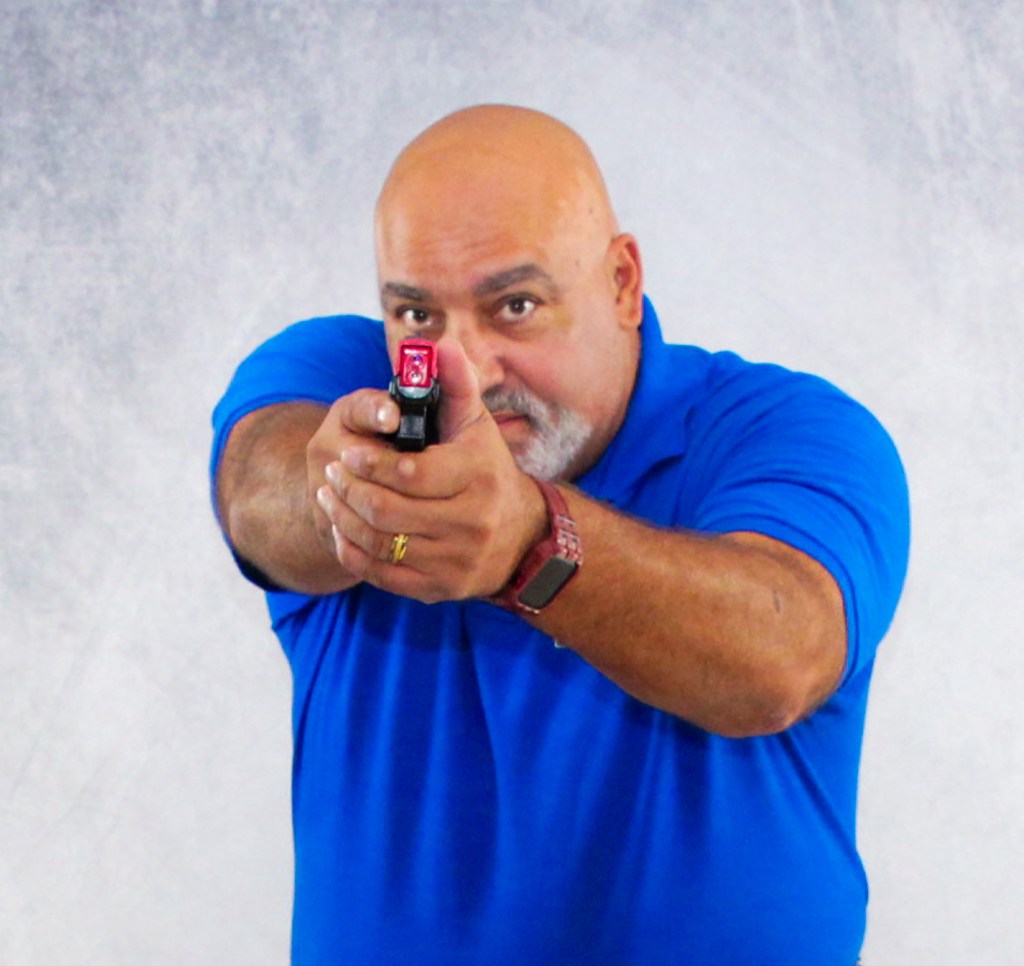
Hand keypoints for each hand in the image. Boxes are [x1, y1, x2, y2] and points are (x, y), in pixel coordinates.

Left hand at [311, 338, 545, 602]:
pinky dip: (354, 551)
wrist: (519, 537)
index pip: (411, 474)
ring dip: (344, 518)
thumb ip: (456, 383)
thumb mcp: (476, 425)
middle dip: (350, 489)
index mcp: (478, 478)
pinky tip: (342, 529)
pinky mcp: (440, 588)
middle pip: (388, 511)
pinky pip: (383, 574)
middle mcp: (471, 523)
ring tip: (329, 495)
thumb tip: (441, 344)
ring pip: (381, 543)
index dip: (371, 463)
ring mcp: (456, 560)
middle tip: (331, 472)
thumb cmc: (486, 470)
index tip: (348, 451)